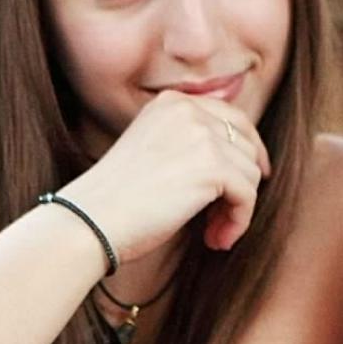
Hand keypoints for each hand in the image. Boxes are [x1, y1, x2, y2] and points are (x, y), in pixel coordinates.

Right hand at [60, 90, 270, 263]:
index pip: (231, 118)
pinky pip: (247, 196)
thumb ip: (189, 143)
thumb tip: (242, 159)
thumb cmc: (116, 198)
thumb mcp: (154, 151)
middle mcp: (188, 110)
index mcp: (171, 103)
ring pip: (250, 172)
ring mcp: (202, 135)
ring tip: (213, 233)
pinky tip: (215, 240)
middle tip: (225, 216)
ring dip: (237, 209)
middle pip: (246, 144)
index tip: (248, 180)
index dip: (247, 151)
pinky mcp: (212, 166)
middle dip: (244, 182)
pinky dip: (238, 222)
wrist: (92, 218)